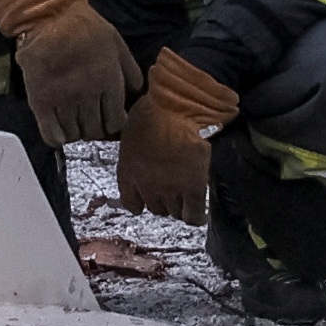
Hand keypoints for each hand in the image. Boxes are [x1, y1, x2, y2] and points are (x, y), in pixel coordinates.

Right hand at [0, 0, 140, 147]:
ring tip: (75, 125)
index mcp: (109, 80)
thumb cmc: (84, 26)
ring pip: (74, 133)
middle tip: (92, 126)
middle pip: (95, 131)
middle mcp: (88, 93)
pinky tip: (59, 134)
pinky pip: (50, 132)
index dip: (114, 125)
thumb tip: (138, 92)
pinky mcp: (41, 99)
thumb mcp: (116, 42)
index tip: (110, 123)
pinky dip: (56, 138)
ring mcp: (63, 98)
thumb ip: (130, 69)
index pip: (116, 121)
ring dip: (77, 134)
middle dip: (96, 132)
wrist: (49, 15)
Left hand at [115, 48, 240, 222]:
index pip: (131, 202)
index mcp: (127, 171)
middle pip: (155, 207)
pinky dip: (195, 217)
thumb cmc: (154, 108)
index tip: (146, 198)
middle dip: (162, 199)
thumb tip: (144, 150)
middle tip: (172, 189)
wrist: (177, 108)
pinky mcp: (193, 188)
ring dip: (179, 205)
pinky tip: (198, 215)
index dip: (140, 201)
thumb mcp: (133, 129)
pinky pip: (193, 214)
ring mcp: (170, 189)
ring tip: (186, 196)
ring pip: (174, 211)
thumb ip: (136, 149)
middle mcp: (146, 186)